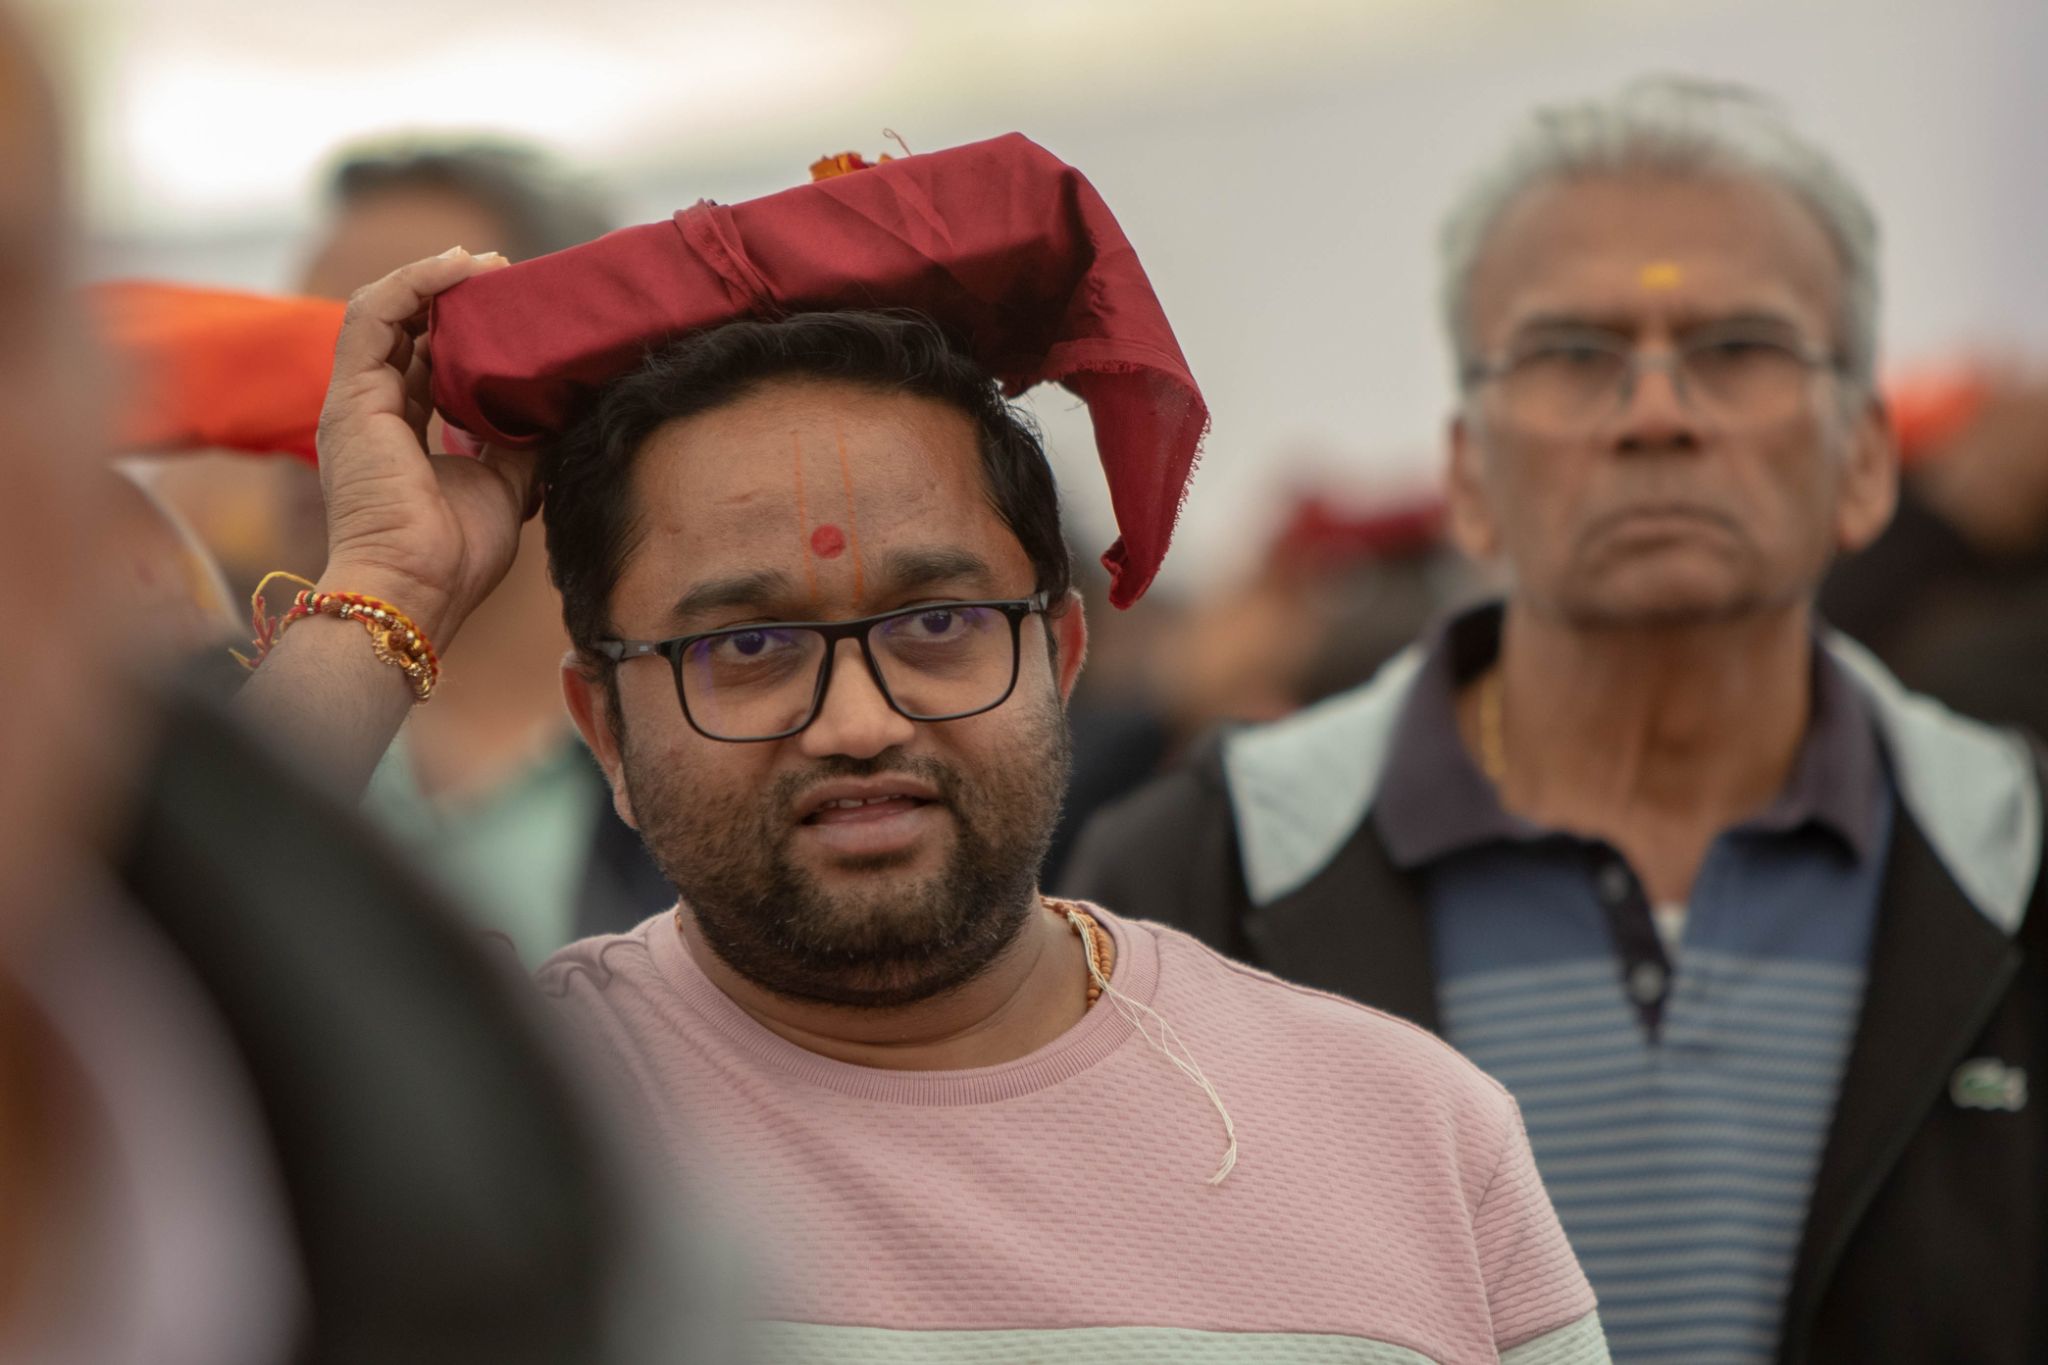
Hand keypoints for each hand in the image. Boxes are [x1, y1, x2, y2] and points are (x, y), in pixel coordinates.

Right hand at [314, 246, 533, 643]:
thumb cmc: (454, 554)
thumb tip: (552, 406)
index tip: (513, 312)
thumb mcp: (504, 484)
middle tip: (506, 277)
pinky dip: (413, 283)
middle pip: (406, 331)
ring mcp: (355, 401)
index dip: (465, 331)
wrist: (416, 588)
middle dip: (453, 297)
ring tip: (483, 264)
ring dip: (433, 280)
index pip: (426, 361)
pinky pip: (375, 314)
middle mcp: (371, 410)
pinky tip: (456, 268)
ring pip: (385, 312)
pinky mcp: (351, 395)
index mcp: (399, 432)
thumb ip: (517, 440)